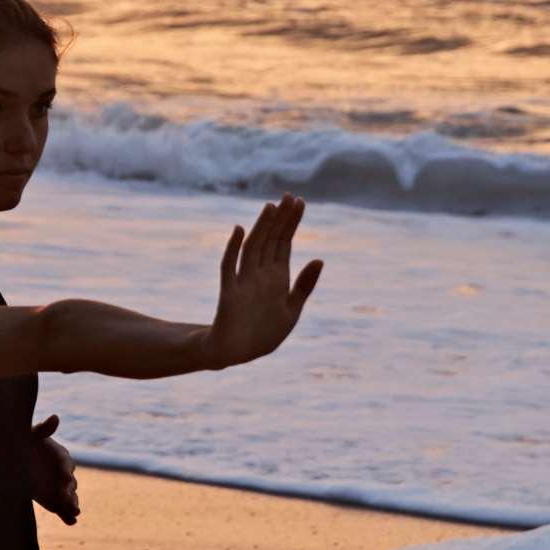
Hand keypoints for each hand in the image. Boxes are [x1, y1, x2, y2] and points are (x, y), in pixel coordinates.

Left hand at [29, 413, 79, 523]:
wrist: (11, 461)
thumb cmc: (21, 443)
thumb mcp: (28, 435)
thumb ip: (42, 430)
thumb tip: (55, 417)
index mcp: (59, 455)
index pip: (65, 464)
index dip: (65, 470)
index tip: (65, 477)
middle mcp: (62, 473)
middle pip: (70, 483)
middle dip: (71, 492)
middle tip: (71, 501)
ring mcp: (58, 488)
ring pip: (69, 497)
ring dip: (72, 505)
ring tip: (74, 513)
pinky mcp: (53, 500)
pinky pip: (62, 508)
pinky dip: (67, 515)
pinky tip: (71, 522)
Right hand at [205, 195, 323, 368]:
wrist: (237, 353)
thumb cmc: (264, 334)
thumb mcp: (292, 311)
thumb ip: (304, 286)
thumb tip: (319, 259)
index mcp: (278, 278)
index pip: (285, 243)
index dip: (292, 222)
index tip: (299, 201)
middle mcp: (261, 275)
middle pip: (271, 241)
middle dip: (280, 218)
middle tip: (288, 195)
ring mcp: (244, 281)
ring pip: (254, 248)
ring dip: (262, 228)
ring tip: (271, 207)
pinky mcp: (229, 292)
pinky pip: (230, 267)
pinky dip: (233, 249)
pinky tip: (239, 230)